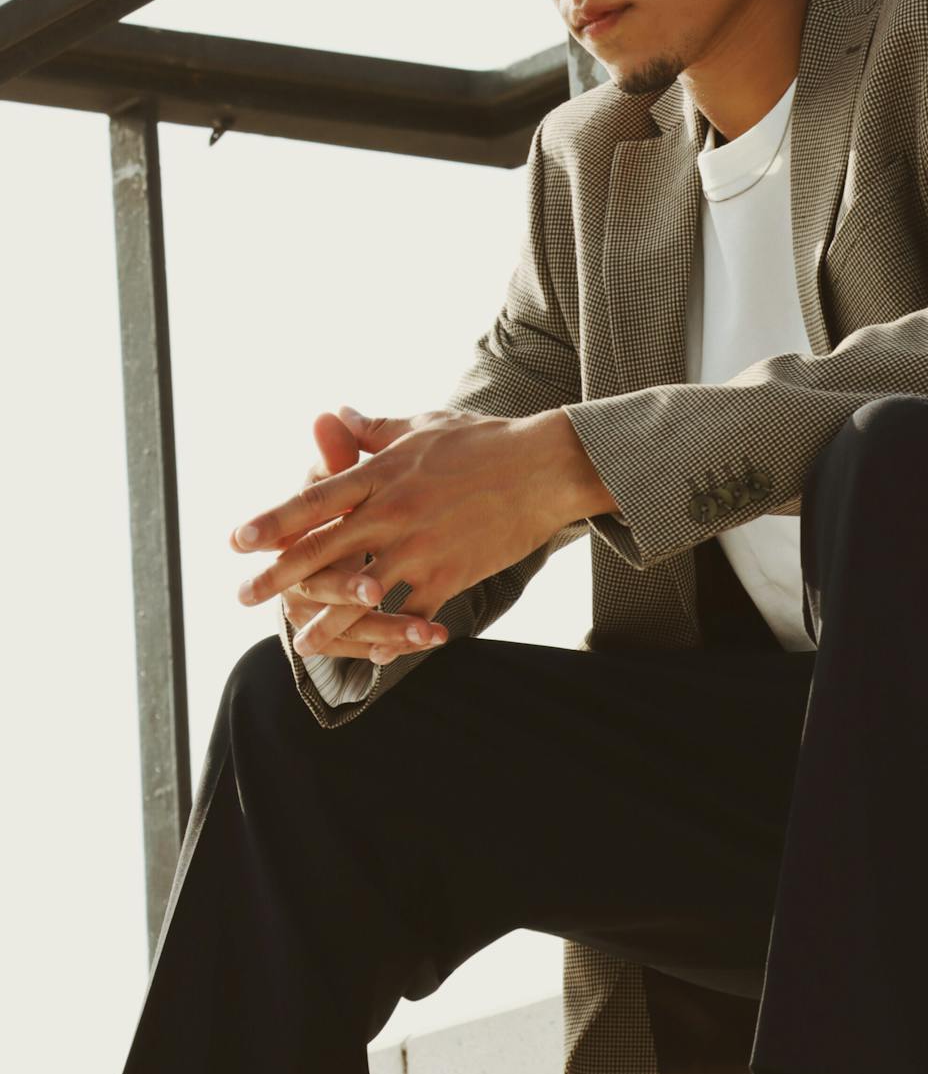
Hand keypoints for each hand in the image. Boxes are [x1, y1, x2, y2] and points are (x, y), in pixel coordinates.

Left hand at [232, 404, 566, 662]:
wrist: (543, 467)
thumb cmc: (483, 440)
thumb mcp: (422, 425)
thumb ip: (372, 430)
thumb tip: (335, 415)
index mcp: (382, 472)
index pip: (314, 498)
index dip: (273, 521)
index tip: (238, 540)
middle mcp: (393, 511)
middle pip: (322, 550)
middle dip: (277, 577)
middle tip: (243, 596)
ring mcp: (421, 547)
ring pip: (358, 593)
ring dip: (324, 621)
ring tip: (298, 640)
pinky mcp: (451, 575)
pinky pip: (411, 616)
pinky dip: (391, 639)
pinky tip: (372, 657)